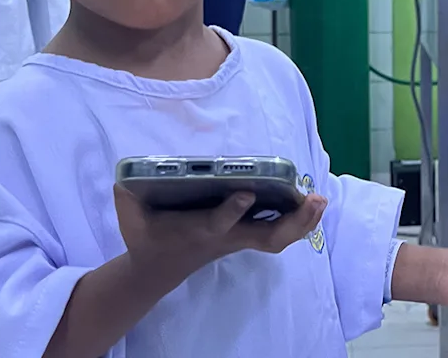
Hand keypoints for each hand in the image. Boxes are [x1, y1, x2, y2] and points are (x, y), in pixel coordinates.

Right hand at [113, 185, 325, 288]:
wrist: (158, 268)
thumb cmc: (147, 238)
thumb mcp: (130, 219)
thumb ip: (127, 198)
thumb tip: (126, 179)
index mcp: (199, 231)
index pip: (219, 223)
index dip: (232, 210)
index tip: (246, 191)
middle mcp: (226, 237)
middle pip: (267, 237)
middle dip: (293, 222)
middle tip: (315, 200)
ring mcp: (239, 239)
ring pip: (278, 238)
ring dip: (303, 222)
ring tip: (321, 200)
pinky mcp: (245, 235)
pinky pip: (278, 232)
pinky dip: (298, 220)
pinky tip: (313, 203)